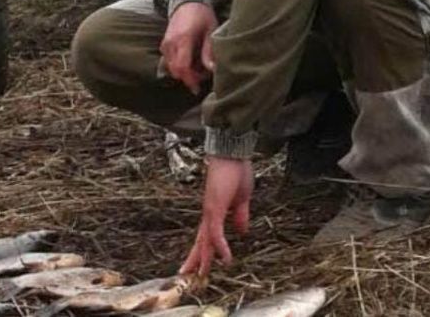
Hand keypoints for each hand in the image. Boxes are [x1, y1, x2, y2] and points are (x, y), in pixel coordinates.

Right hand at [160, 2, 217, 94]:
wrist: (188, 1)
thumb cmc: (202, 15)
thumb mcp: (210, 30)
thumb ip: (209, 50)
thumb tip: (212, 69)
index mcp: (183, 39)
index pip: (183, 66)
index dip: (190, 80)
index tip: (197, 88)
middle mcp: (171, 43)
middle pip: (176, 70)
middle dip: (188, 78)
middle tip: (202, 77)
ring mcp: (165, 44)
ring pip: (171, 67)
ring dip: (183, 72)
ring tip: (198, 68)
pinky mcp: (164, 44)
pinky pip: (168, 61)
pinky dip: (178, 66)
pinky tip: (190, 61)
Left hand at [180, 156, 253, 276]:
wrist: (233, 153)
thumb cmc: (237, 171)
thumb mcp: (243, 199)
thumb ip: (240, 216)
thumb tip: (240, 231)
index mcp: (215, 212)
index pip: (207, 236)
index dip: (203, 252)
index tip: (199, 266)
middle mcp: (209, 214)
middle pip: (200, 241)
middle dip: (195, 260)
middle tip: (186, 277)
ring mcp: (210, 210)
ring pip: (205, 240)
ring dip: (203, 258)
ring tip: (200, 275)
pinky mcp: (215, 207)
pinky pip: (216, 231)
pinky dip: (220, 245)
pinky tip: (225, 258)